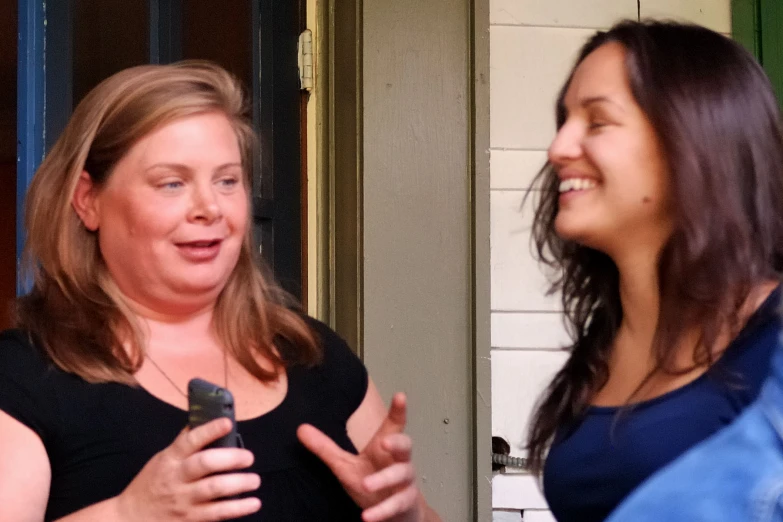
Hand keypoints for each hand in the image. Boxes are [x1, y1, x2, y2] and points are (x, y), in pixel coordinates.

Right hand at [116, 418, 260, 521]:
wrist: (131, 519)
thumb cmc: (151, 485)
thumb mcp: (162, 460)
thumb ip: (183, 444)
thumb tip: (204, 420)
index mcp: (170, 459)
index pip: (190, 440)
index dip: (210, 430)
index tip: (227, 422)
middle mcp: (177, 478)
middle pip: (205, 464)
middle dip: (231, 458)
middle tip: (249, 457)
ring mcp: (184, 500)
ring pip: (214, 488)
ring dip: (239, 483)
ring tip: (255, 480)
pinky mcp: (191, 519)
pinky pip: (218, 513)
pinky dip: (238, 508)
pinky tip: (253, 503)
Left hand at [297, 393, 422, 521]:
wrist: (394, 515)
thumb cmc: (371, 484)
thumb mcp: (345, 465)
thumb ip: (325, 448)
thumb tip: (300, 428)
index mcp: (384, 448)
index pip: (393, 426)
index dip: (398, 411)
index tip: (400, 395)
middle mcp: (399, 461)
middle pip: (405, 446)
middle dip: (397, 442)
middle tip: (384, 443)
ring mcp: (404, 482)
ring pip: (401, 475)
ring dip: (384, 480)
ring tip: (366, 484)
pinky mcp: (405, 503)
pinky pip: (396, 505)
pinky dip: (382, 510)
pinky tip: (368, 516)